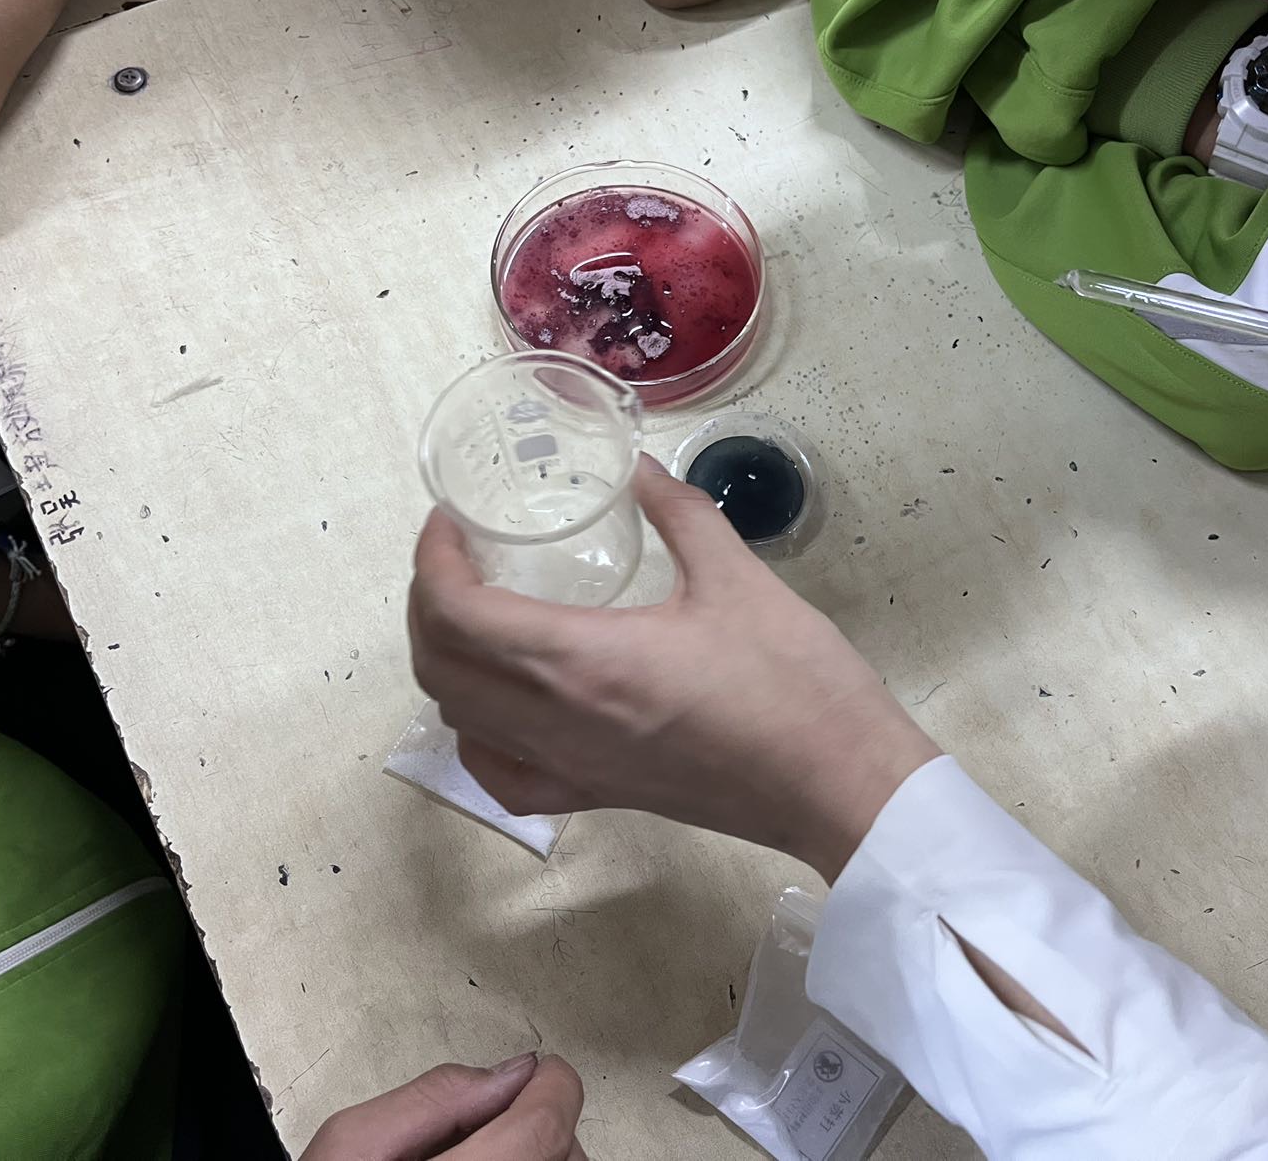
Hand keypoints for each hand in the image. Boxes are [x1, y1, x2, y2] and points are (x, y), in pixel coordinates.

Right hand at [301, 1054, 585, 1160]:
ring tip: (479, 1156)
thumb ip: (435, 1098)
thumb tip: (506, 1075)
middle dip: (538, 1124)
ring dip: (536, 1157)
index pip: (546, 1125)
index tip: (542, 1074)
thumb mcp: (352, 1144)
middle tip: (495, 1117)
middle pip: (561, 1155)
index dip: (550, 1087)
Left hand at [409, 456, 940, 880]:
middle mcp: (555, 722)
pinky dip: (475, 734)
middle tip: (459, 556)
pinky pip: (500, 776)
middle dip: (429, 604)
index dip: (434, 561)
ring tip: (475, 614)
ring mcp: (569, 769)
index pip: (458, 613)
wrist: (838, 784)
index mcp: (581, 661)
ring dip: (445, 663)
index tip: (449, 522)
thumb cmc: (795, 682)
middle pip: (439, 667)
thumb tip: (640, 467)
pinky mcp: (594, 799)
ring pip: (457, 721)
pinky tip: (500, 705)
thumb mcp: (737, 577)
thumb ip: (678, 512)